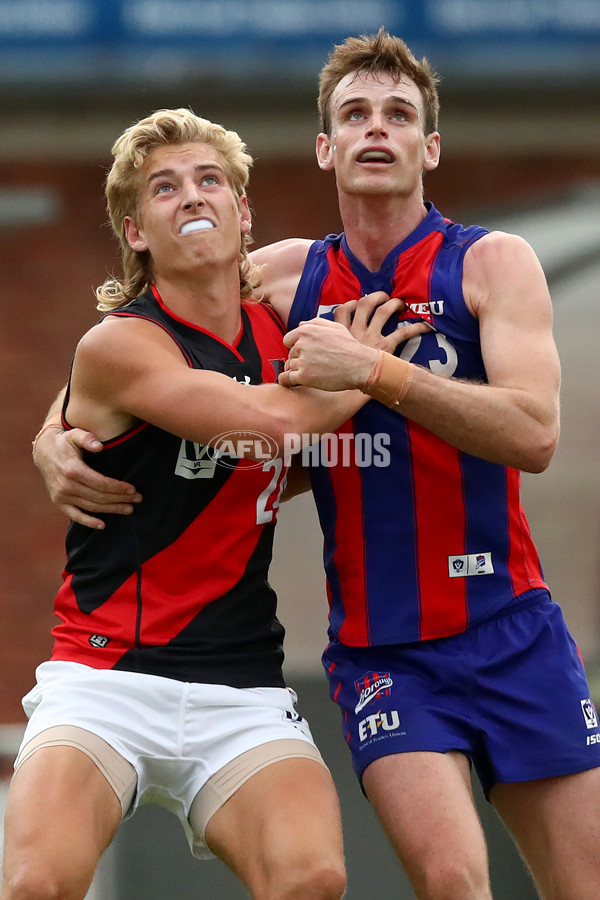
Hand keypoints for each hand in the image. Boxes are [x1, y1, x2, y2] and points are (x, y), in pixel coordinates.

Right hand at [33, 427, 141, 528]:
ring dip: (112, 509)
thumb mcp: (75, 434)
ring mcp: (61, 496)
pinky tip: (103, 525)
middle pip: (99, 497)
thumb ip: (87, 438)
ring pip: (92, 506)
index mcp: (72, 470)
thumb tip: (99, 446)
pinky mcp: (59, 502)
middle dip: (120, 499)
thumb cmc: (65, 442)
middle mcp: (66, 486)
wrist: (44, 452)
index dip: (118, 487)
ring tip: (129, 509)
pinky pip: (74, 516)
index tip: (133, 489)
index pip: (101, 483)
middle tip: (137, 499)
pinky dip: (88, 522)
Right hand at [280, 292, 430, 390]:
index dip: (348, 307)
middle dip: (375, 298)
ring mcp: (372, 335)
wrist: (345, 382)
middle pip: (364, 304)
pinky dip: (417, 328)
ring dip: (394, 305)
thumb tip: (288, 369)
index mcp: (341, 333)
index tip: (354, 305)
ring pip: (384, 311)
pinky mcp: (386, 345)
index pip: (342, 312)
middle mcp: (356, 330)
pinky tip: (427, 326)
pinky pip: (404, 332)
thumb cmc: (330, 378)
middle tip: (383, 296)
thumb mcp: (310, 369)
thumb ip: (300, 365)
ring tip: (401, 303)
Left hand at [280, 318, 377, 390]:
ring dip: (298, 370)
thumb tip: (300, 325)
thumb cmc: (350, 347)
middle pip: (290, 354)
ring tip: (314, 372)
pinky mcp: (304, 376)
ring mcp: (303, 360)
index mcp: (307, 331)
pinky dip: (287, 381)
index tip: (307, 353)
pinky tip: (294, 383)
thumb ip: (316, 323)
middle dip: (299, 359)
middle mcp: (302, 344)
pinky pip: (286, 378)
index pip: (288, 340)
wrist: (361, 366)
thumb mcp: (336, 327)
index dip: (296, 347)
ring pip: (289, 366)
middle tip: (316, 364)